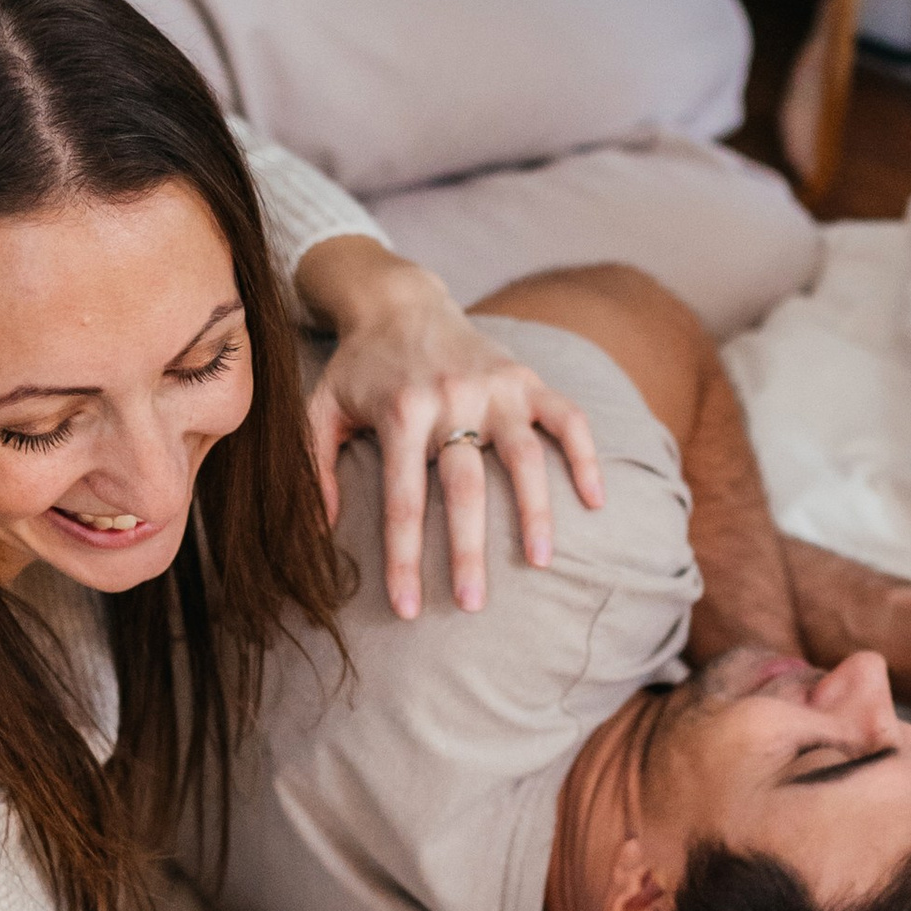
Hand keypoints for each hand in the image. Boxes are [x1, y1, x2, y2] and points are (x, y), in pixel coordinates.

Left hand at [295, 239, 603, 616]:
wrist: (400, 301)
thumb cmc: (359, 367)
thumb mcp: (319, 408)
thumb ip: (315, 467)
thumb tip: (321, 530)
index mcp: (399, 413)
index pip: (403, 500)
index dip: (404, 559)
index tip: (407, 609)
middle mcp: (451, 399)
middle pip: (465, 487)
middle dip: (469, 552)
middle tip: (471, 605)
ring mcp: (495, 387)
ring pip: (524, 456)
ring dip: (535, 512)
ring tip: (540, 562)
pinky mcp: (526, 377)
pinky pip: (567, 417)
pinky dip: (585, 456)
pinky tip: (595, 501)